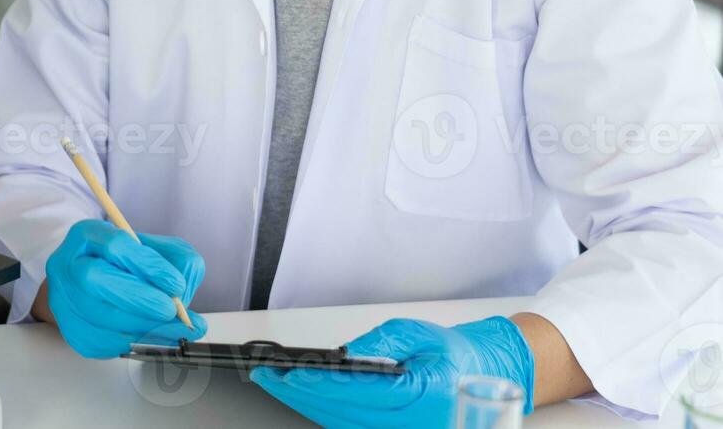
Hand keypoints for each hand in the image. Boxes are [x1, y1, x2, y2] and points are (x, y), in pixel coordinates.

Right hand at [45, 219, 206, 358]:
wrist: (90, 289)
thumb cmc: (124, 266)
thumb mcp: (153, 249)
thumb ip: (174, 258)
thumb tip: (182, 290)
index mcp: (88, 236)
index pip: (115, 245)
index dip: (148, 265)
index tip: (176, 284)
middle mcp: (68, 265)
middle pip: (97, 279)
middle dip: (141, 299)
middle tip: (173, 311)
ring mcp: (66, 300)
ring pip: (103, 317)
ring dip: (146, 327)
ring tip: (177, 329)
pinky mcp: (74, 331)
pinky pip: (106, 342)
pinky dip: (137, 342)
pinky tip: (157, 338)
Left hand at [250, 316, 535, 427]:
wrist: (485, 375)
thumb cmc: (454, 353)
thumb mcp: (417, 333)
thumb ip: (379, 343)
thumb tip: (342, 354)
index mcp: (426, 395)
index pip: (362, 392)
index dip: (322, 385)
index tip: (290, 374)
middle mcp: (416, 423)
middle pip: (347, 414)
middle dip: (303, 396)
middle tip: (268, 377)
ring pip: (346, 425)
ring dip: (308, 407)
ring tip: (276, 385)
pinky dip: (326, 415)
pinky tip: (303, 399)